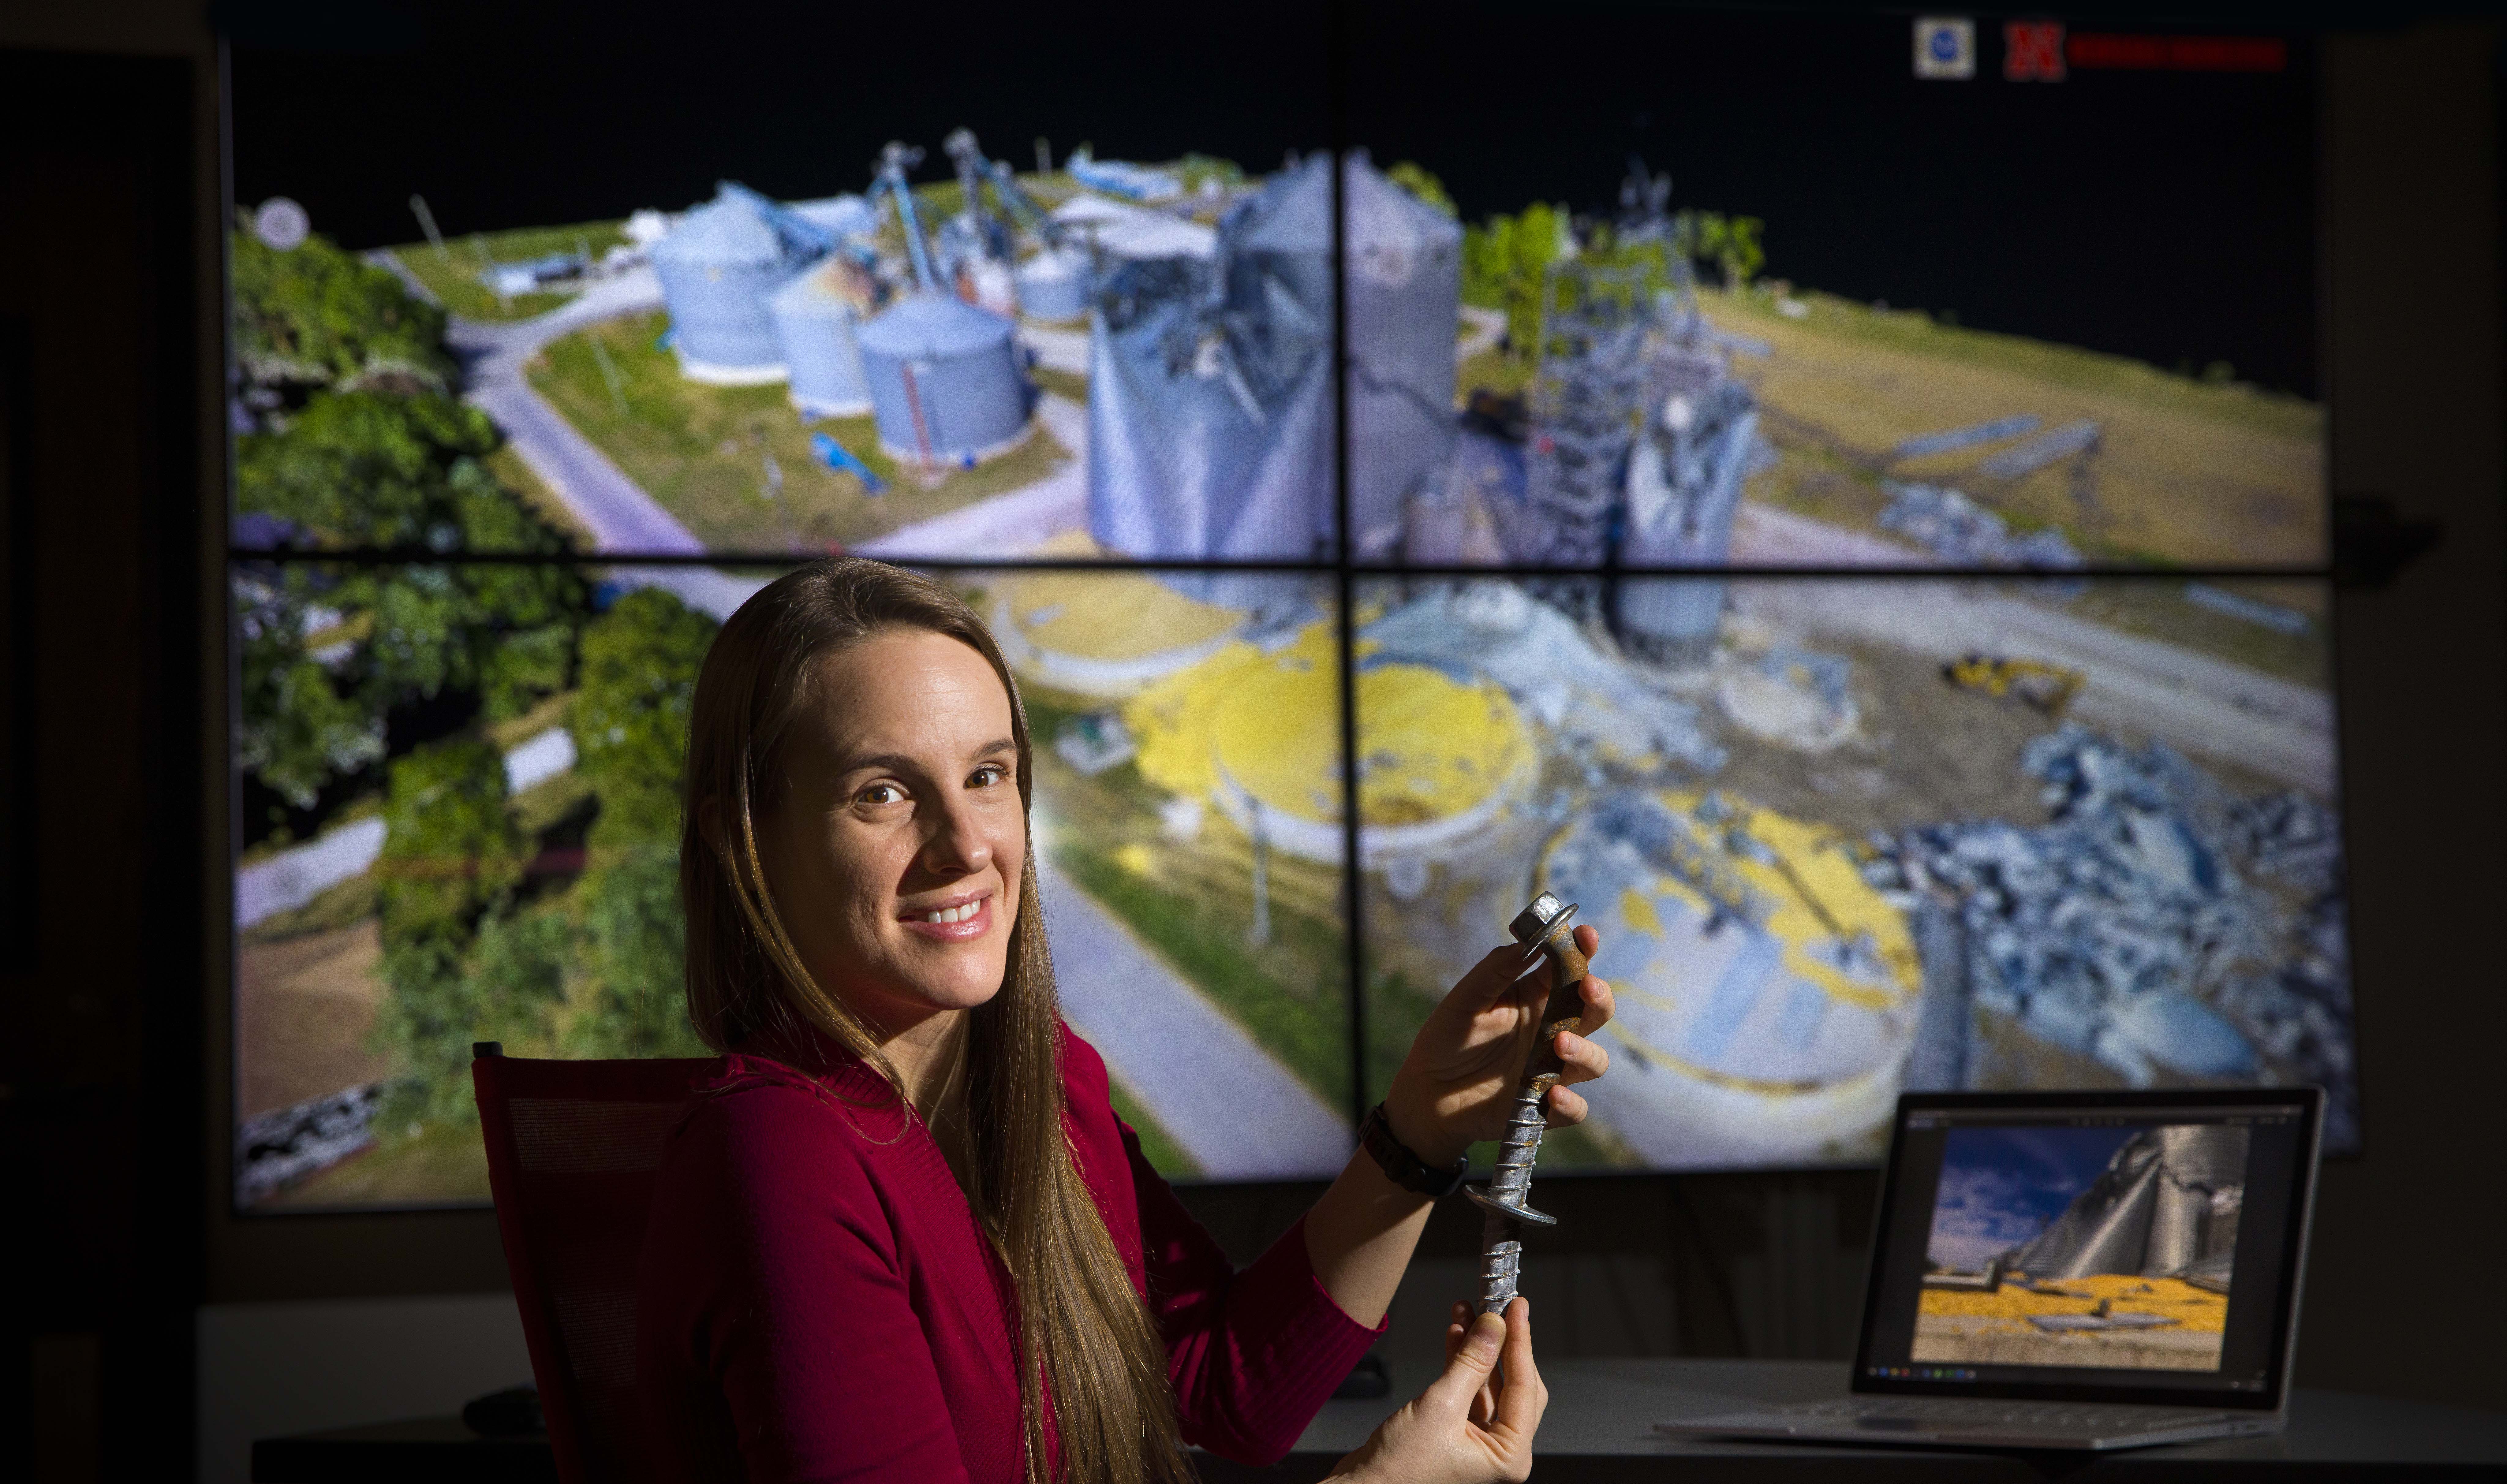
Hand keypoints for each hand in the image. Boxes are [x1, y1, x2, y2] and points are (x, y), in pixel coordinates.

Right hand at [1328, 1298, 1544, 1483]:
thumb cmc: (1400, 1468)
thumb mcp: (1440, 1406)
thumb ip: (1471, 1363)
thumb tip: (1494, 1325)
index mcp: (1509, 1456)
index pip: (1525, 1389)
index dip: (1521, 1343)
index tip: (1517, 1308)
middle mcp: (1499, 1451)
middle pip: (1514, 1385)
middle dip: (1502, 1344)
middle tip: (1499, 1306)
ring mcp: (1478, 1441)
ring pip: (1488, 1382)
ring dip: (1478, 1347)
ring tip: (1470, 1309)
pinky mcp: (1457, 1431)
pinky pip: (1468, 1389)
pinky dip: (1462, 1361)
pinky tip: (1457, 1332)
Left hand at [1383, 925, 1612, 1164]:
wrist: (1426, 1094)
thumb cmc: (1446, 1040)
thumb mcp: (1465, 1000)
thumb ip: (1495, 971)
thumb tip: (1528, 942)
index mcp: (1535, 999)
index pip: (1569, 969)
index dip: (1582, 949)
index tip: (1586, 935)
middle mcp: (1551, 1032)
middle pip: (1594, 1012)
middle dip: (1600, 997)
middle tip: (1588, 987)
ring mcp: (1551, 1070)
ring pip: (1593, 1061)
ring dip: (1584, 1051)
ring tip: (1560, 1045)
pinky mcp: (1543, 1106)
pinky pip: (1574, 1109)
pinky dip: (1570, 1104)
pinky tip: (1552, 1094)